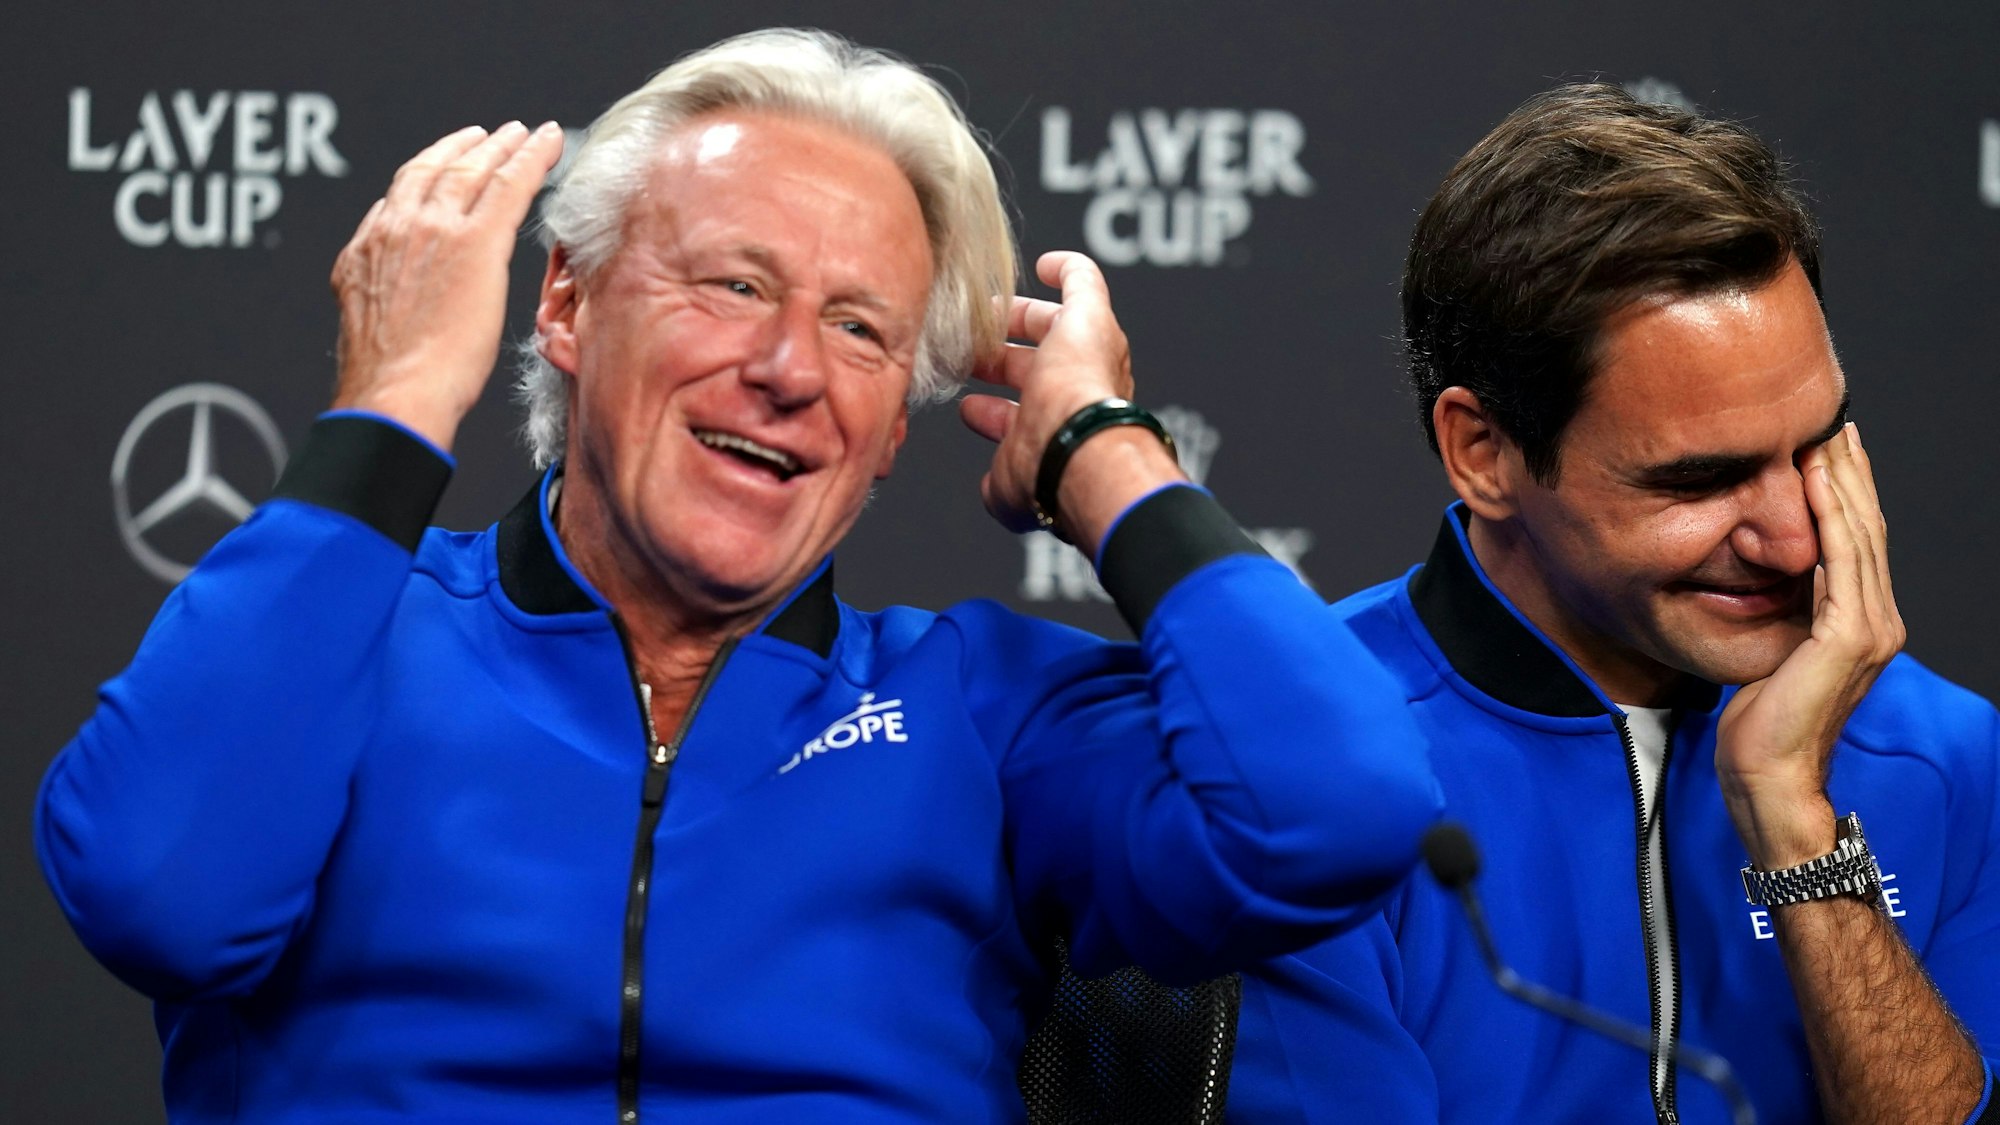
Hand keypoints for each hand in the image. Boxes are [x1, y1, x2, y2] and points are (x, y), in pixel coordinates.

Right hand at [330, 121, 564, 451]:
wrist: (394, 391)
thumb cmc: (390, 380)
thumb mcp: (370, 319)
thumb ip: (385, 287)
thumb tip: (399, 282)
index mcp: (368, 248)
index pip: (403, 194)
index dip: (431, 170)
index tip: (450, 160)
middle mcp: (396, 228)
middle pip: (436, 170)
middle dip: (467, 148)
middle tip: (493, 134)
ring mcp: (435, 230)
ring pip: (475, 170)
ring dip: (502, 146)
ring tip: (524, 134)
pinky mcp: (475, 241)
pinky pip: (511, 184)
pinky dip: (532, 157)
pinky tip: (549, 142)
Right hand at [959, 251, 1180, 550]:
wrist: (1070, 454)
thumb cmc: (1079, 385)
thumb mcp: (1086, 313)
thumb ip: (1078, 281)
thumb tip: (1058, 264)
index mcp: (1079, 362)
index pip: (1052, 331)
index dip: (1023, 315)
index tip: (991, 306)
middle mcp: (1062, 402)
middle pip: (1027, 372)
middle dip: (996, 355)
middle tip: (964, 343)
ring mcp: (1038, 442)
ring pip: (1011, 418)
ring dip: (988, 404)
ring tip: (959, 387)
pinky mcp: (1016, 478)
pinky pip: (1001, 469)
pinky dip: (989, 456)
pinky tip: (972, 445)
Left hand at [1717, 423, 1904, 866]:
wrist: (1768, 778)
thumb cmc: (1760, 728)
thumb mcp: (1771, 654)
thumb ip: (1782, 614)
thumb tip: (1760, 577)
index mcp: (1860, 623)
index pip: (1854, 540)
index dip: (1844, 489)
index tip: (1825, 442)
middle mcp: (1876, 621)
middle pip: (1864, 527)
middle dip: (1847, 471)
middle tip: (1828, 417)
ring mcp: (1868, 629)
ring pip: (1857, 535)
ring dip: (1841, 481)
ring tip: (1824, 434)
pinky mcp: (1847, 639)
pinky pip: (1841, 562)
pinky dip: (1830, 517)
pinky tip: (1816, 482)